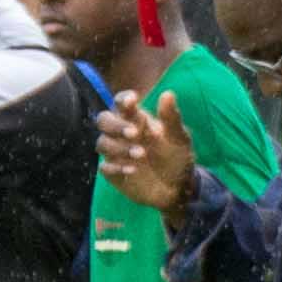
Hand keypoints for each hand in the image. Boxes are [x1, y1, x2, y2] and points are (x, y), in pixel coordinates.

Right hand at [95, 89, 196, 212]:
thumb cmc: (176, 157)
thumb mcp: (179, 137)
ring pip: (102, 143)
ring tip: (141, 154)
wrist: (178, 188)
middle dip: (116, 125)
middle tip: (134, 133)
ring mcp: (116, 153)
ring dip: (119, 148)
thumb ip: (171, 117)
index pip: (121, 103)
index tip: (132, 101)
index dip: (123, 99)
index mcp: (136, 119)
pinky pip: (104, 167)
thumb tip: (168, 94)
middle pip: (104, 120)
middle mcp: (122, 133)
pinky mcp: (114, 172)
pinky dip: (116, 167)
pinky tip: (132, 170)